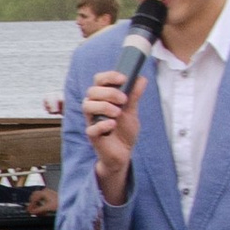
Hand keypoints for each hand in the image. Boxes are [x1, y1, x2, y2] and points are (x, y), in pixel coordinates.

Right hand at [80, 61, 142, 204]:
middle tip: (124, 99)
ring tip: (118, 113)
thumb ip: (134, 95)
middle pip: (92, 91)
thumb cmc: (124, 130)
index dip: (109, 76)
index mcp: (102, 98)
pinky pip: (91, 128)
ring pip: (87, 106)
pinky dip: (102, 125)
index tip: (123, 78)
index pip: (99, 80)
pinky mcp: (93, 136)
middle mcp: (94, 107)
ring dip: (104, 106)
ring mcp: (92, 121)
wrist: (124, 152)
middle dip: (109, 93)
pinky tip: (113, 125)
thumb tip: (141, 78)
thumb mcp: (132, 111)